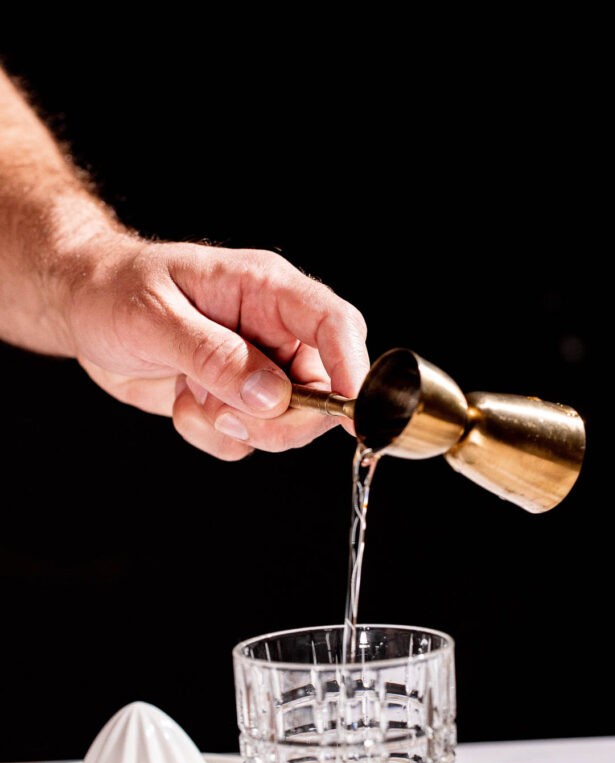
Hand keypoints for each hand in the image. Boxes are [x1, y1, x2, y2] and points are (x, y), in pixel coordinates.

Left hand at [67, 236, 368, 459]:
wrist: (80, 309)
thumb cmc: (112, 290)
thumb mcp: (154, 317)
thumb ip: (214, 356)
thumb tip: (271, 395)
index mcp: (266, 290)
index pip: (335, 325)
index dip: (353, 370)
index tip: (350, 414)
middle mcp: (273, 331)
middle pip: (323, 390)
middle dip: (281, 419)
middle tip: (226, 412)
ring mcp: (259, 369)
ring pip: (289, 424)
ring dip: (239, 427)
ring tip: (191, 395)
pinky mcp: (238, 400)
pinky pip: (250, 439)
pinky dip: (214, 435)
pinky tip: (183, 401)